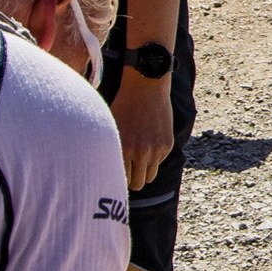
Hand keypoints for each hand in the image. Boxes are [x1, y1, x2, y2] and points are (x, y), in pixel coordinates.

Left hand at [112, 73, 175, 192]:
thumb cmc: (122, 105)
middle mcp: (140, 152)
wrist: (146, 86)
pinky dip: (153, 158)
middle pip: (137, 184)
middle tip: (128, 171)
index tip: (116, 177)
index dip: (118, 180)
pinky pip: (158, 163)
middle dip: (132, 180)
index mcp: (123, 148)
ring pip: (149, 177)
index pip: (121, 180)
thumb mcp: (111, 127)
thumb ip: (110, 150)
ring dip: (143, 172)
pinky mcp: (167, 145)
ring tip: (137, 160)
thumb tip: (104, 171)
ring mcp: (155, 149)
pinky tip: (148, 142)